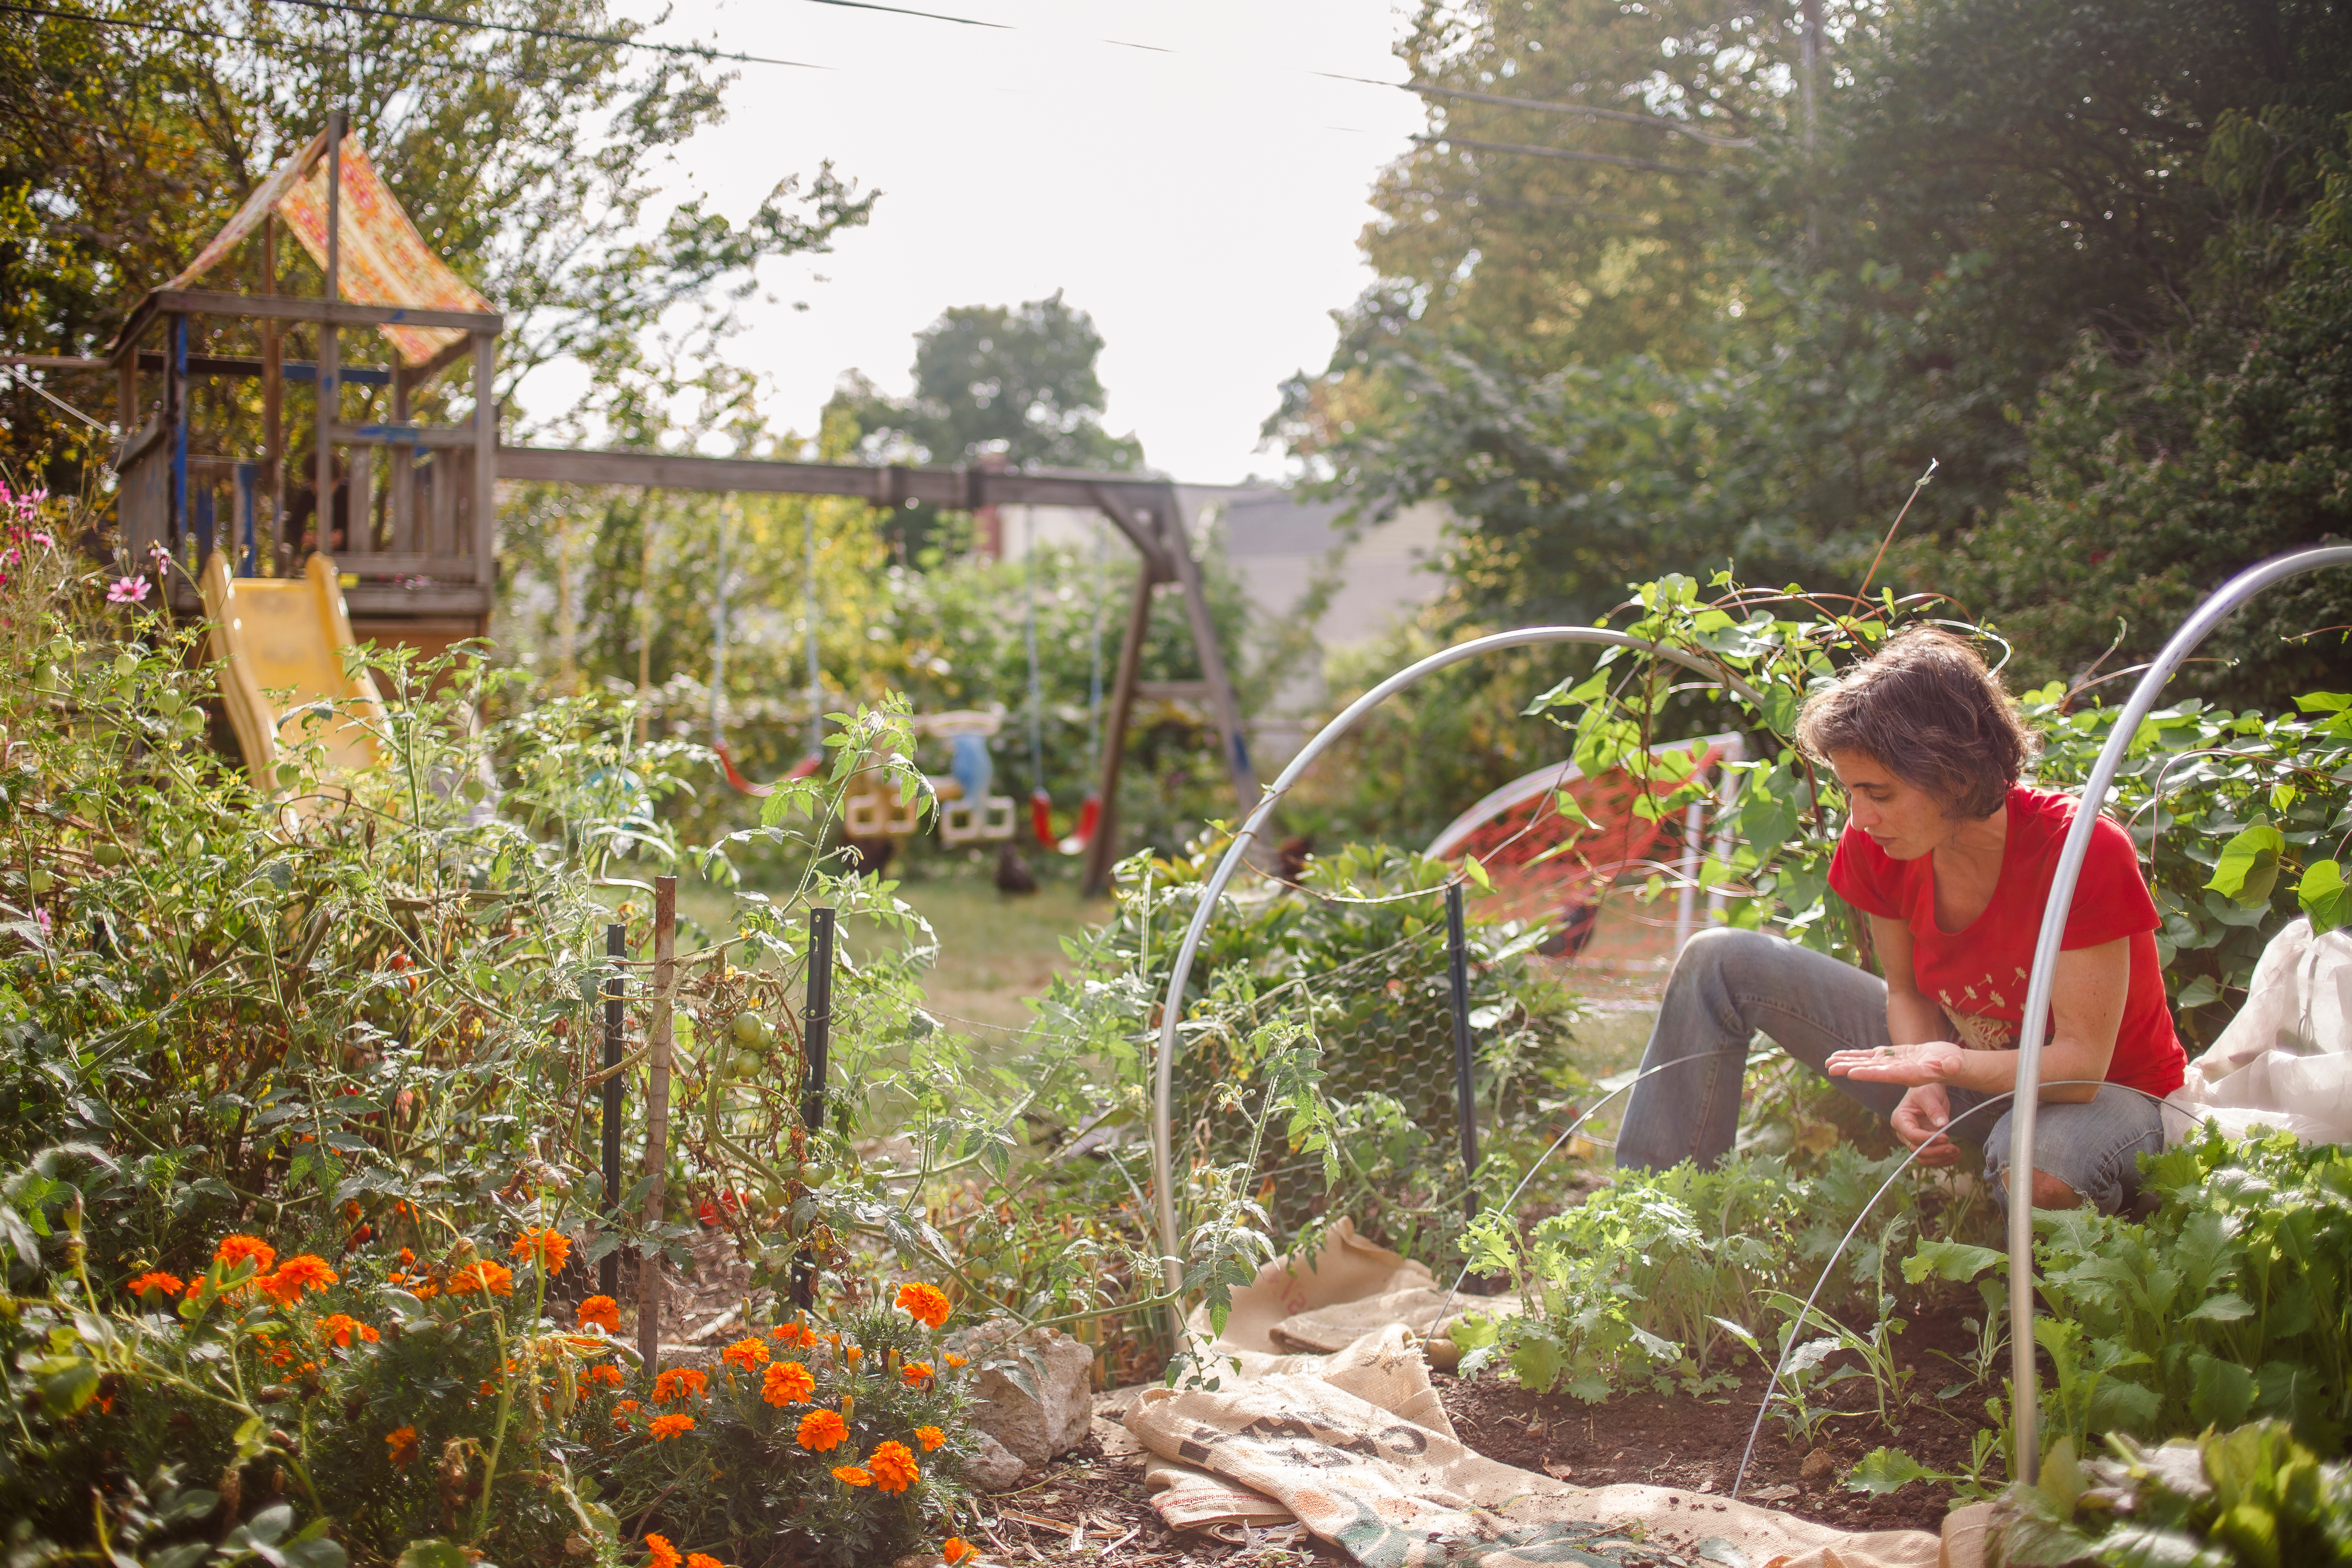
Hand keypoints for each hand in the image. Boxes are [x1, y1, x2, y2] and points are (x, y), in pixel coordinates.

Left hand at [1824, 1039, 1964, 1086]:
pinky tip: (1840, 1055)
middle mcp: (1896, 1072)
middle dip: (1850, 1068)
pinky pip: (1868, 1056)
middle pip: (1870, 1070)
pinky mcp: (1890, 1057)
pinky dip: (1854, 1056)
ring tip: (1828, 1062)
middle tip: (1829, 1068)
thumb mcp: (1954, 1063)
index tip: (1851, 1073)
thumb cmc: (1953, 1063)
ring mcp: (1891, 1064)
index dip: (1869, 1073)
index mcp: (1909, 1074)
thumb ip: (1951, 1065)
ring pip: (1866, 1063)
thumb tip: (1951, 1066)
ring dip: (1847, 1062)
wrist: (1948, 1063)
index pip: (1886, 1074)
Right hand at [1890, 1084, 1961, 1166]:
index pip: (1912, 1135)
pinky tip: (1956, 1155)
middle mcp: (1904, 1132)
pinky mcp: (1925, 1142)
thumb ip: (1934, 1109)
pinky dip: (1943, 1159)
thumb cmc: (1925, 1088)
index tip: (1946, 1137)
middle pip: (1916, 1149)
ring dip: (1940, 1158)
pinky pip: (1931, 1157)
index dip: (1928, 1139)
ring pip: (1923, 1157)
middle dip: (1935, 1151)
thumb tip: (1942, 1125)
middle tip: (1953, 1147)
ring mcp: (1914, 1139)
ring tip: (1956, 1152)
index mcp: (1900, 1119)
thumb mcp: (1928, 1095)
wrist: (1930, 1090)